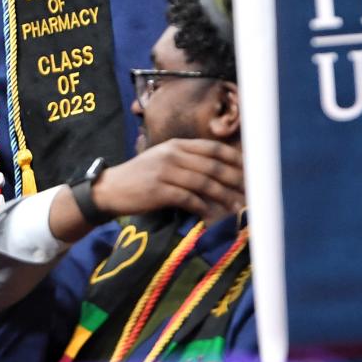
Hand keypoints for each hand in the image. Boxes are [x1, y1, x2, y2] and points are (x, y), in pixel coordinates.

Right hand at [93, 138, 245, 221]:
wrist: (111, 189)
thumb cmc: (141, 177)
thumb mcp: (163, 160)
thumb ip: (187, 162)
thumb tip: (219, 173)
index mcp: (176, 145)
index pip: (213, 148)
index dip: (235, 159)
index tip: (251, 171)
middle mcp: (172, 154)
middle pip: (213, 165)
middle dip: (235, 180)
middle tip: (251, 193)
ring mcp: (165, 171)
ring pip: (204, 183)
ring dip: (224, 197)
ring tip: (238, 208)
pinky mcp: (159, 190)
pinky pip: (189, 199)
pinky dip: (204, 208)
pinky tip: (212, 216)